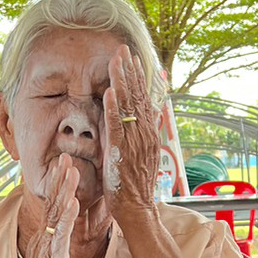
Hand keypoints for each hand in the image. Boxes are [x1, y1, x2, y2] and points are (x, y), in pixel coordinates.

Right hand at [14, 154, 80, 257]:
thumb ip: (56, 244)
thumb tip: (61, 233)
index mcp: (44, 237)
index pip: (51, 205)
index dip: (57, 185)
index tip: (63, 164)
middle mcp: (43, 237)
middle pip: (52, 202)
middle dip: (59, 178)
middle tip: (65, 155)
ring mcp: (47, 245)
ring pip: (56, 212)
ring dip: (64, 189)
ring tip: (71, 169)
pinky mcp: (53, 257)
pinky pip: (60, 233)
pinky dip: (67, 217)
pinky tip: (73, 202)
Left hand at [101, 45, 160, 213]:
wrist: (136, 208)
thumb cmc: (133, 184)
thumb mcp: (138, 153)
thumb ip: (135, 133)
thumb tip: (137, 115)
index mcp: (148, 133)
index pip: (142, 99)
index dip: (137, 78)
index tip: (131, 59)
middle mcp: (144, 134)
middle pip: (137, 96)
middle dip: (129, 71)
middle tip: (123, 49)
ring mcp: (134, 143)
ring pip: (128, 107)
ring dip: (122, 82)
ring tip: (116, 60)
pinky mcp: (121, 153)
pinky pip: (117, 127)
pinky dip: (113, 109)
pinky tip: (109, 93)